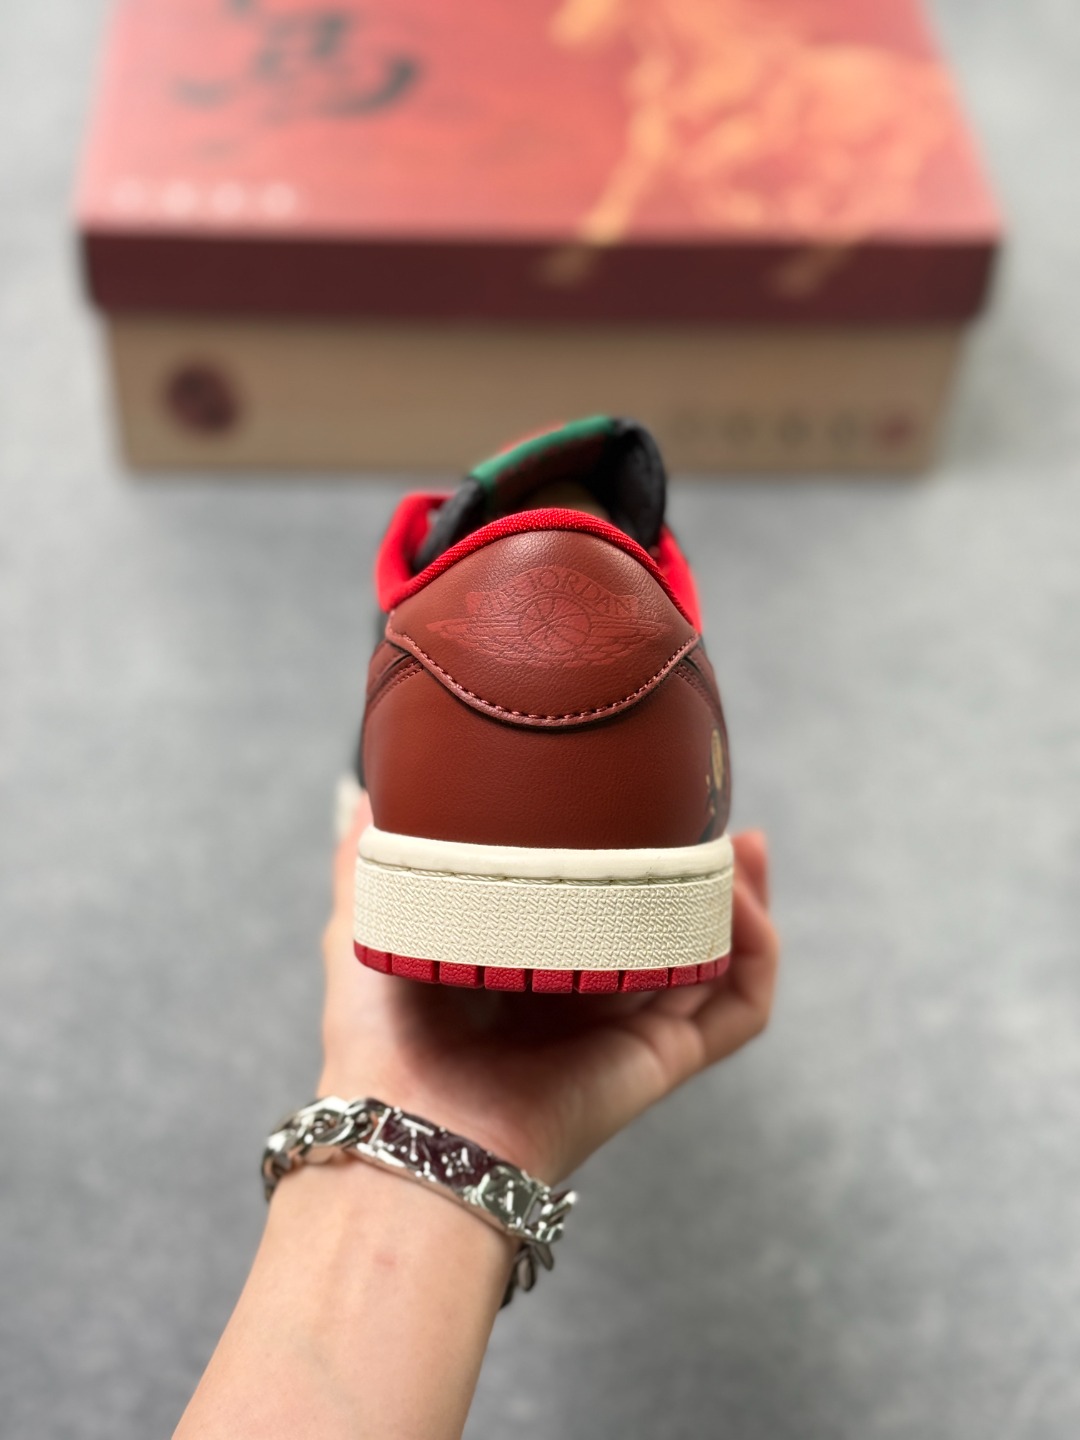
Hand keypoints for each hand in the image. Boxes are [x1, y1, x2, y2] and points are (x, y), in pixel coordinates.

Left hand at [321, 794, 779, 1181]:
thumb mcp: (369, 919)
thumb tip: (361, 790)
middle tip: (718, 822)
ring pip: (715, 962)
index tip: (649, 799)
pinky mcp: (661, 1060)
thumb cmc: (378, 1032)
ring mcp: (630, 1028)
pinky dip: (755, 959)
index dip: (631, 852)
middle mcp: (586, 995)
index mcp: (528, 961)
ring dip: (740, 903)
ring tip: (747, 851)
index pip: (597, 900)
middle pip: (669, 927)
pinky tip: (744, 906)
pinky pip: (736, 1012)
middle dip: (701, 873)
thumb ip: (368, 855)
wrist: (410, 1122)